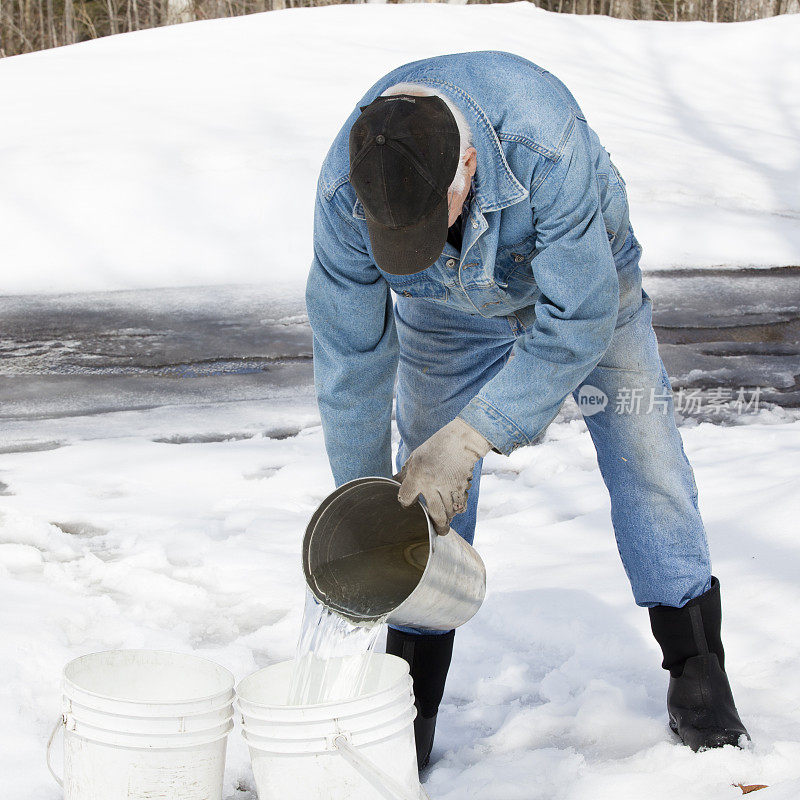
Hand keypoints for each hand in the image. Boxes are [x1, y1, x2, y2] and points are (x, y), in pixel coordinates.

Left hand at [393, 417, 492, 534]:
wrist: (461, 440)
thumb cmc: (436, 447)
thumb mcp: (416, 457)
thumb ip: (406, 473)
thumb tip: (394, 481)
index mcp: (417, 475)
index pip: (406, 498)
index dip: (406, 502)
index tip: (409, 502)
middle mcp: (432, 484)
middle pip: (434, 513)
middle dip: (437, 525)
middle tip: (438, 531)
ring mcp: (448, 487)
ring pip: (448, 512)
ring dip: (447, 519)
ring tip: (445, 522)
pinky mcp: (461, 487)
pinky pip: (460, 505)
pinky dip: (458, 510)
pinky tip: (455, 511)